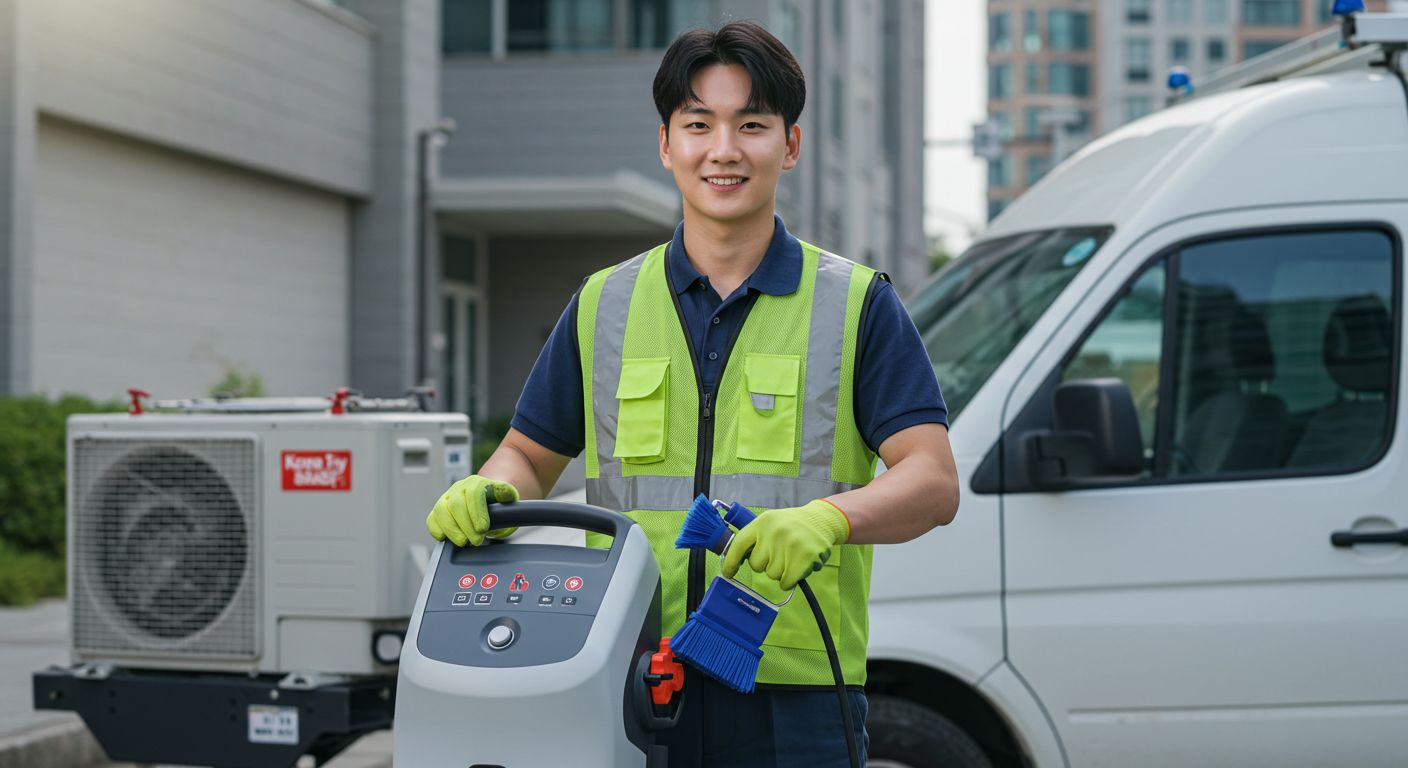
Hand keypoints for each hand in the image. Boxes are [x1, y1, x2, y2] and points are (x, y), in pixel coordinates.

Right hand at [426, 475, 518, 545]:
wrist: (487, 499)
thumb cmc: (497, 502)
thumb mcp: (508, 497)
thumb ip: (506, 496)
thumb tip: (503, 495)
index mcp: (477, 482)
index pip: (474, 493)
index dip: (477, 512)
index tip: (483, 529)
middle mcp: (459, 488)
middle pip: (456, 505)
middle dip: (466, 526)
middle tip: (477, 541)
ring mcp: (447, 498)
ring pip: (441, 511)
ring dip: (451, 530)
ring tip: (463, 542)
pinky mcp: (439, 510)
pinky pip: (432, 519)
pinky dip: (437, 530)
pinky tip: (446, 538)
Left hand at [721, 500, 849, 589]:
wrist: (822, 520)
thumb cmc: (792, 525)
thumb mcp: (770, 523)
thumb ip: (754, 539)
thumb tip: (733, 562)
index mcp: (762, 523)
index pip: (739, 545)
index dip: (730, 562)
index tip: (728, 573)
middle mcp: (774, 532)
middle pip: (756, 565)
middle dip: (766, 564)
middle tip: (779, 553)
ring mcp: (790, 545)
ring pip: (772, 575)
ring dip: (780, 571)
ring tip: (791, 556)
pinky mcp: (805, 558)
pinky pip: (786, 582)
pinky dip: (790, 580)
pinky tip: (797, 567)